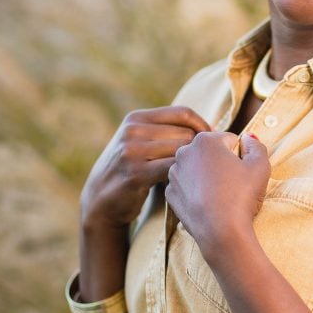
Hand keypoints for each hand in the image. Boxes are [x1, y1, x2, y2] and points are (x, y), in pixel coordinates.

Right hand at [80, 106, 210, 230]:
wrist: (100, 199)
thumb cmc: (131, 170)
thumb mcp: (139, 142)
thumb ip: (164, 132)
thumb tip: (209, 130)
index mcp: (136, 118)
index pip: (182, 112)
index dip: (203, 126)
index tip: (213, 142)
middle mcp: (132, 131)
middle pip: (185, 133)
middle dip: (200, 149)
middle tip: (209, 165)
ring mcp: (132, 151)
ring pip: (181, 151)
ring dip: (193, 164)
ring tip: (198, 176)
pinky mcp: (136, 174)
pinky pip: (173, 169)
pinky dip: (183, 176)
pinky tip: (185, 184)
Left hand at [166, 131, 270, 257]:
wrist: (221, 232)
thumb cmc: (241, 196)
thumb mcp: (260, 166)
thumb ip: (256, 145)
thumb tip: (249, 137)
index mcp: (205, 140)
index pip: (229, 140)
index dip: (240, 156)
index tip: (243, 172)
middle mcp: (184, 152)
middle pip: (210, 153)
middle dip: (221, 164)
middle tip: (233, 185)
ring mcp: (174, 174)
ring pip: (197, 170)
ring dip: (208, 178)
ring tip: (221, 196)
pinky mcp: (170, 194)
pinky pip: (188, 188)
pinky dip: (197, 193)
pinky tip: (208, 205)